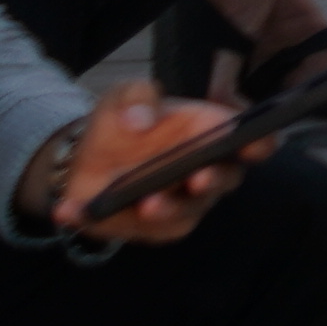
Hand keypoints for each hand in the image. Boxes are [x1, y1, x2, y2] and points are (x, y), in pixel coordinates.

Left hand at [54, 82, 254, 244]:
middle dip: (212, 182)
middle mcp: (206, 173)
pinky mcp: (147, 229)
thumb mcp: (126, 94)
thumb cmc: (125, 119)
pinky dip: (96, 221)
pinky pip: (127, 231)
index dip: (259, 143)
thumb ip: (137, 95)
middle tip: (197, 179)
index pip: (254, 142)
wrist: (87, 155)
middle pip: (224, 182)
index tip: (251, 144)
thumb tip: (140, 121)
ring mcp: (180, 205)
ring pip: (184, 215)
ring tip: (143, 204)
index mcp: (212, 134)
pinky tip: (67, 210)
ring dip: (166, 212)